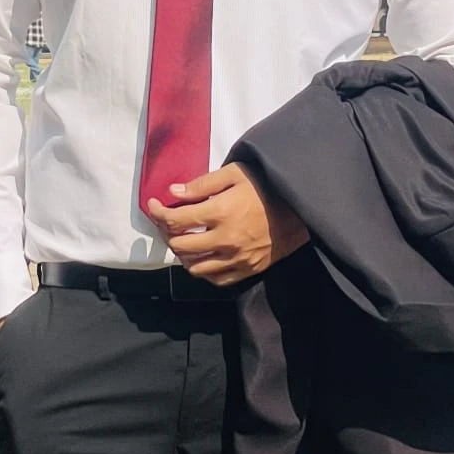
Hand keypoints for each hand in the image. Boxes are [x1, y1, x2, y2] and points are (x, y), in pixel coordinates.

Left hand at [148, 163, 309, 284]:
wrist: (300, 208)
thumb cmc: (266, 186)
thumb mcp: (235, 174)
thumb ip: (202, 184)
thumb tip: (173, 192)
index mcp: (220, 212)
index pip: (176, 220)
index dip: (158, 213)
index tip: (153, 205)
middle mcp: (225, 239)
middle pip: (181, 245)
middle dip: (166, 233)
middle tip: (166, 222)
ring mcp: (236, 258)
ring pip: (194, 267)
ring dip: (182, 254)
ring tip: (182, 239)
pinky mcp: (247, 270)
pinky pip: (215, 279)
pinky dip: (202, 270)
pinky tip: (201, 257)